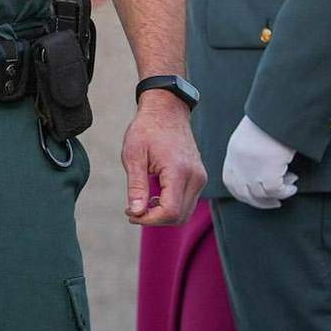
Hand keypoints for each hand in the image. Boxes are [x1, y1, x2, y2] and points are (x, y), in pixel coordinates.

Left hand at [122, 93, 205, 224]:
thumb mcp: (133, 155)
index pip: (170, 211)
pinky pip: (188, 201)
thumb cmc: (147, 129)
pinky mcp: (199, 177)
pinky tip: (154, 197)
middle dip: (155, 220)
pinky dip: (172, 206)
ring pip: (186, 212)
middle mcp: (195, 177)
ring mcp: (200, 177)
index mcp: (179, 171)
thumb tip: (136, 212)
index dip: (149, 219)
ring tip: (142, 204)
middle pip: (180, 216)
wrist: (166, 110)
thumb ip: (136, 186)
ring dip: (163, 215)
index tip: (130, 213)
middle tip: (132, 211)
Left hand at [222, 115, 297, 209]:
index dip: (241, 193)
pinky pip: (276, 191)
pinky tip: (293, 185)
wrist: (280, 112)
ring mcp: (252, 170)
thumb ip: (248, 153)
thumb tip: (258, 168)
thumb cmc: (270, 120)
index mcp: (233, 153)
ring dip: (276, 195)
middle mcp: (239, 164)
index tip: (255, 195)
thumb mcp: (251, 135)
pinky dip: (286, 191)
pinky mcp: (268, 173)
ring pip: (261, 195)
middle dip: (258, 202)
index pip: (229, 181)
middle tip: (274, 202)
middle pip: (243, 193)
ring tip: (289, 185)